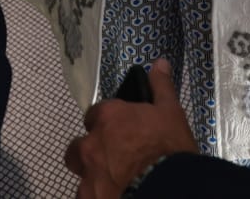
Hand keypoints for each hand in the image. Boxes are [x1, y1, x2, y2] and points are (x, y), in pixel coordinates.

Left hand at [66, 58, 196, 197]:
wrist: (169, 188)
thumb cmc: (169, 148)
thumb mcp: (171, 113)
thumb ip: (161, 87)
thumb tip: (160, 63)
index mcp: (108, 118)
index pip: (95, 115)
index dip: (106, 123)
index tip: (121, 131)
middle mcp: (91, 145)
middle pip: (77, 147)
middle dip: (89, 152)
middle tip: (112, 160)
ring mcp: (88, 176)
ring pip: (81, 175)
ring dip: (93, 177)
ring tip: (114, 182)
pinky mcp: (89, 198)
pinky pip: (86, 196)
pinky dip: (97, 195)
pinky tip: (115, 195)